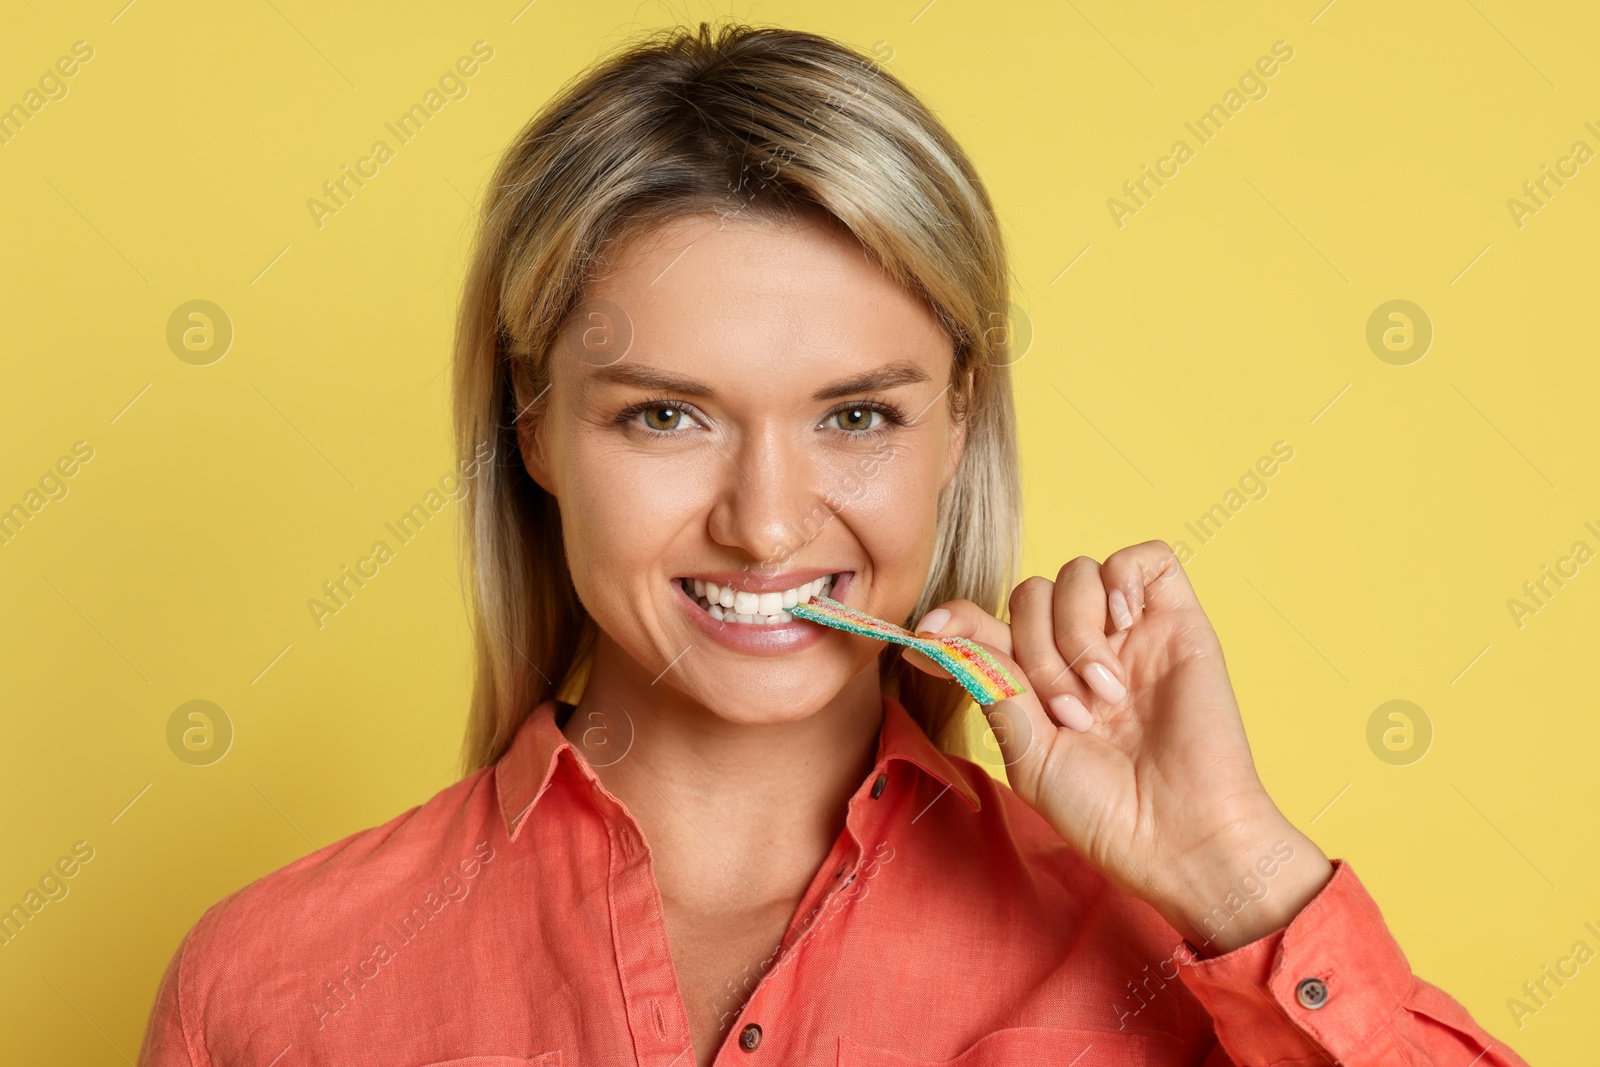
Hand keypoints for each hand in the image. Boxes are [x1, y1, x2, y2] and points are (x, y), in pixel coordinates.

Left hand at [903, 540, 1332, 953]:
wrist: (1181, 835)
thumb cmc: (1105, 810)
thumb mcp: (1026, 750)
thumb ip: (991, 682)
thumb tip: (931, 637)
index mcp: (1038, 683)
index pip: (987, 623)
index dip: (955, 619)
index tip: (928, 635)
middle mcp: (1081, 650)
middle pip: (1028, 594)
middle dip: (1036, 651)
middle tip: (1071, 714)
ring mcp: (1129, 633)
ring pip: (1076, 572)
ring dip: (1076, 633)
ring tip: (1105, 695)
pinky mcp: (1179, 620)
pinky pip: (1145, 558)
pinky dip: (1123, 581)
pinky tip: (1126, 630)